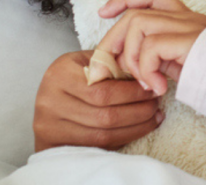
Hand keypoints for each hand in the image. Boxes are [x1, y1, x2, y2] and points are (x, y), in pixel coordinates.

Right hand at [33, 50, 162, 151]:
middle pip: (104, 116)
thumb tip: (147, 78)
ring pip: (102, 135)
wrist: (49, 94)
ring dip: (135, 128)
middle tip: (156, 104)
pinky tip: (139, 128)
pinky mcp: (52, 143)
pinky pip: (97, 146)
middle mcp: (49, 101)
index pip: (103, 91)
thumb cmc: (77, 72)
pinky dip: (123, 138)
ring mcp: (49, 125)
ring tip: (154, 116)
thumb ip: (113, 64)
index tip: (152, 89)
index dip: (133, 94)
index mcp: (60, 74)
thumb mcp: (91, 59)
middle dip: (138, 112)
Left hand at [95, 0, 205, 97]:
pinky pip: (151, 47)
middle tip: (110, 66)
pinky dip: (145, 70)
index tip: (104, 12)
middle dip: (114, 39)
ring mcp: (189, 26)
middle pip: (135, 13)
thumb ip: (160, 57)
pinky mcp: (189, 40)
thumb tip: (126, 64)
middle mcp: (187, 17)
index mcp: (187, 19)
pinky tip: (157, 88)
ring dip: (130, 58)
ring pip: (138, 25)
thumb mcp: (182, 63)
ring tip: (144, 82)